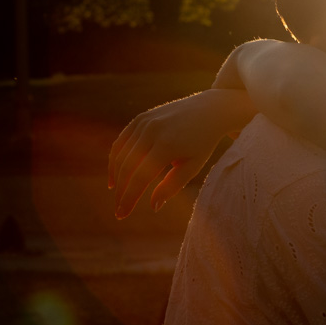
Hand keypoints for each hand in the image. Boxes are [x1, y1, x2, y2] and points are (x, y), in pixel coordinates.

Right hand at [108, 89, 255, 217]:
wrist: (209, 110)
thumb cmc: (203, 142)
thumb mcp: (193, 166)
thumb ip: (172, 186)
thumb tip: (153, 206)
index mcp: (166, 146)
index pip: (140, 178)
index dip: (128, 198)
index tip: (122, 214)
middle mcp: (151, 132)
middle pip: (127, 167)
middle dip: (121, 191)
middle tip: (118, 209)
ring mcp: (144, 123)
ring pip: (120, 154)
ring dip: (115, 175)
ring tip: (117, 192)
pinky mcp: (141, 118)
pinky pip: (122, 140)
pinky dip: (116, 157)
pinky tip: (116, 172)